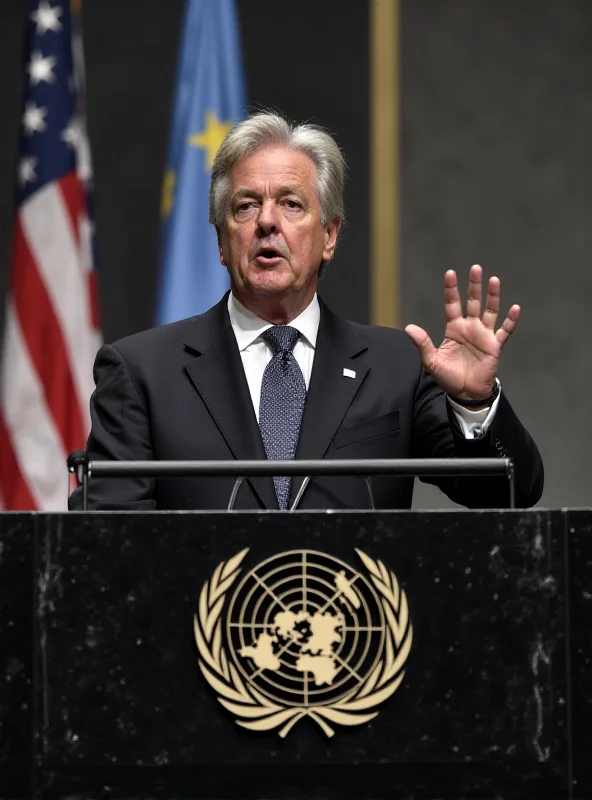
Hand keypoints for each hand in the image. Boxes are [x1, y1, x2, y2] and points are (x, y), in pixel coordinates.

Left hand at [405, 265, 519, 400]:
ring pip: (490, 311)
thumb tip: (409, 327)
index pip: (452, 304)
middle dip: (474, 285)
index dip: (451, 289)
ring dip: (492, 296)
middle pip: (473, 302)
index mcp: (454, 329)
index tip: (450, 273)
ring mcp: (483, 335)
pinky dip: (510, 320)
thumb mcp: (431, 361)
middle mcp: (470, 328)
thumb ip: (422, 344)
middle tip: (475, 268)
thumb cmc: (448, 377)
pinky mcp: (495, 346)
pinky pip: (504, 331)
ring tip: (494, 280)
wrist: (465, 393)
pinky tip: (515, 308)